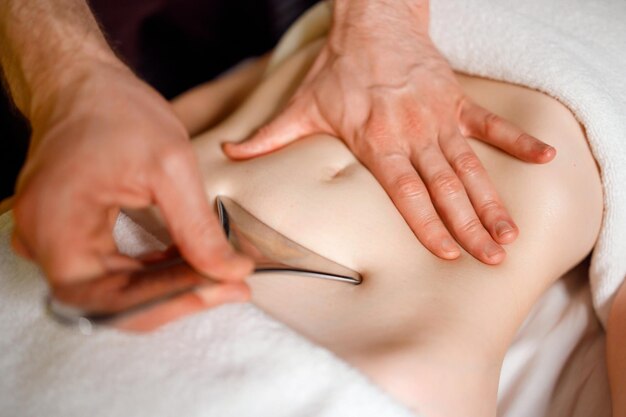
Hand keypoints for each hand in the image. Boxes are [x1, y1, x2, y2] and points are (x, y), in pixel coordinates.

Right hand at [11, 63, 252, 323]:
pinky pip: (114, 270)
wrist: (85, 83)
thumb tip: (230, 273)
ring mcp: (55, 240)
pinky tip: (191, 262)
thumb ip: (197, 229)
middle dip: (176, 297)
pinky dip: (154, 272)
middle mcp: (45, 242)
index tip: (218, 289)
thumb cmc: (117, 112)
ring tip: (220, 276)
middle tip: (230, 286)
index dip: (166, 303)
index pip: (107, 298)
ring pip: (116, 289)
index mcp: (57, 226)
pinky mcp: (73, 234)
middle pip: (112, 300)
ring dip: (169, 287)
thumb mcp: (169, 167)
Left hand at [223, 1, 554, 263]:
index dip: (427, 223)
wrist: (371, 21)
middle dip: (468, 226)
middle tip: (490, 258)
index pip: (406, 192)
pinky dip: (517, 140)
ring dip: (492, 200)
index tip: (447, 252)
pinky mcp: (457, 98)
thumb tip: (228, 155)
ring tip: (510, 232)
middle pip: (445, 187)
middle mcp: (412, 133)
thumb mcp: (301, 106)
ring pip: (470, 165)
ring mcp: (438, 116)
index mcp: (376, 141)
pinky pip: (490, 123)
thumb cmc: (338, 68)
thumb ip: (268, 137)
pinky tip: (545, 156)